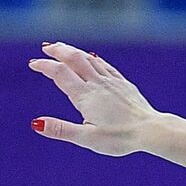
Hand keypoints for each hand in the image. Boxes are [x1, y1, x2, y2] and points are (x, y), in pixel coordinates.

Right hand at [28, 42, 160, 154]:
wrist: (152, 131)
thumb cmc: (121, 138)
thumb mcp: (88, 138)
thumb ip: (62, 130)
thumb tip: (36, 124)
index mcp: (85, 96)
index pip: (59, 73)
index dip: (44, 66)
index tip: (33, 64)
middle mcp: (98, 85)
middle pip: (75, 59)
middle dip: (58, 51)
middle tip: (46, 47)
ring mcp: (113, 83)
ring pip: (90, 60)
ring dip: (74, 52)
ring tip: (63, 48)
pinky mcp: (125, 85)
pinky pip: (106, 66)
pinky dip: (94, 59)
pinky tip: (93, 58)